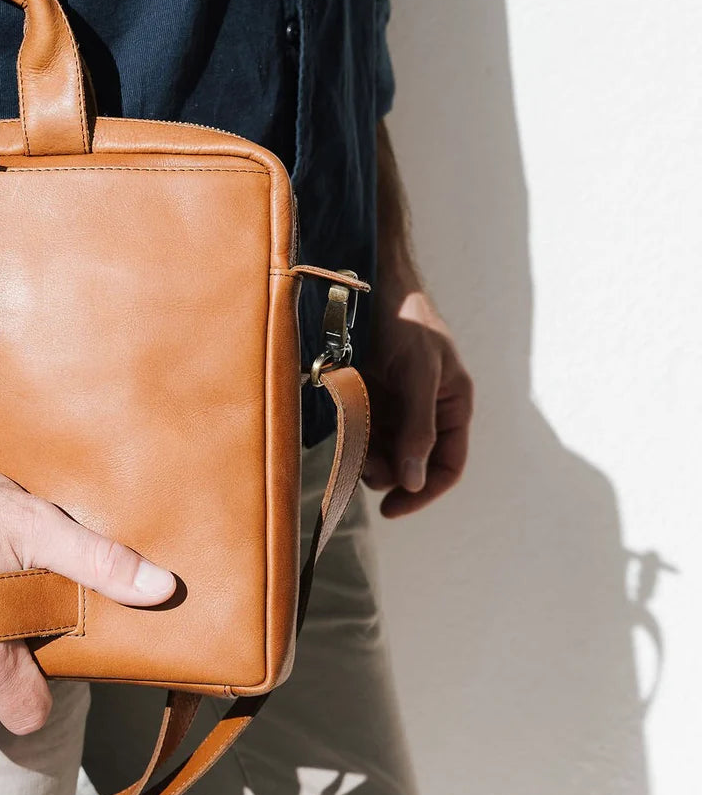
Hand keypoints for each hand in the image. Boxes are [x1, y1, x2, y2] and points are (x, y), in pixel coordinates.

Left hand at [362, 279, 472, 517]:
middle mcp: (425, 413)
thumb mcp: (419, 374)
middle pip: (410, 466)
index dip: (424, 492)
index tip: (393, 509)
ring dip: (367, 461)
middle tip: (363, 470)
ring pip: (382, 454)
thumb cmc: (406, 323)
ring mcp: (395, 407)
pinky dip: (351, 440)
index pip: (447, 466)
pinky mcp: (367, 399)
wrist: (371, 284)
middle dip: (388, 474)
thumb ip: (418, 427)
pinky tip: (342, 432)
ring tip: (351, 451)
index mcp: (452, 407)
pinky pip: (360, 434)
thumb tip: (415, 481)